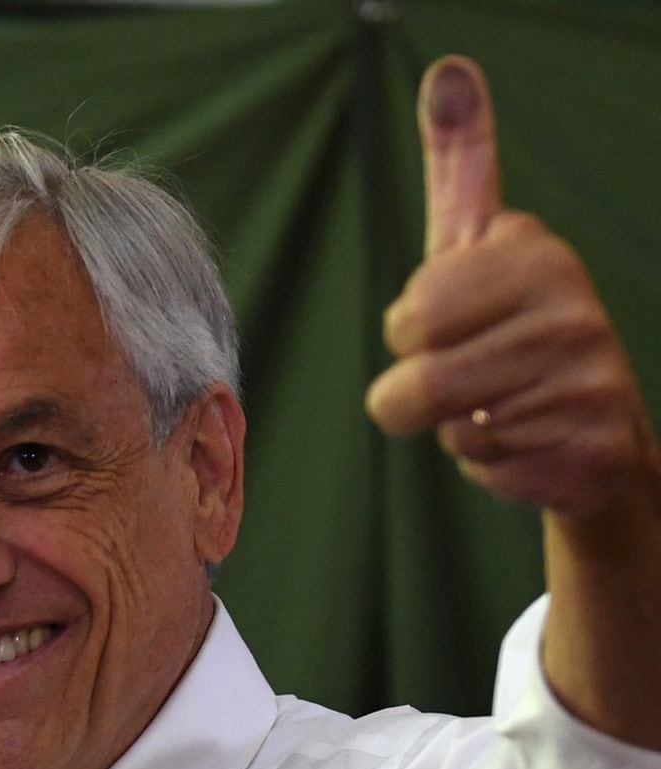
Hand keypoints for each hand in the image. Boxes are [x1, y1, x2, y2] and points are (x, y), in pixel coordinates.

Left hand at [365, 56, 658, 519]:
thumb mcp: (477, 246)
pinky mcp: (590, 445)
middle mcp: (571, 307)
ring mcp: (588, 377)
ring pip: (446, 422)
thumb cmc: (507, 329)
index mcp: (533, 252)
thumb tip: (451, 71)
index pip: (415, 309)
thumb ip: (462, 164)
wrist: (589, 429)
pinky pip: (481, 462)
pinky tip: (527, 438)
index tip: (455, 317)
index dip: (414, 327)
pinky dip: (488, 461)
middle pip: (415, 376)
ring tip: (498, 401)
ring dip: (454, 424)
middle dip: (419, 386)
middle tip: (470, 369)